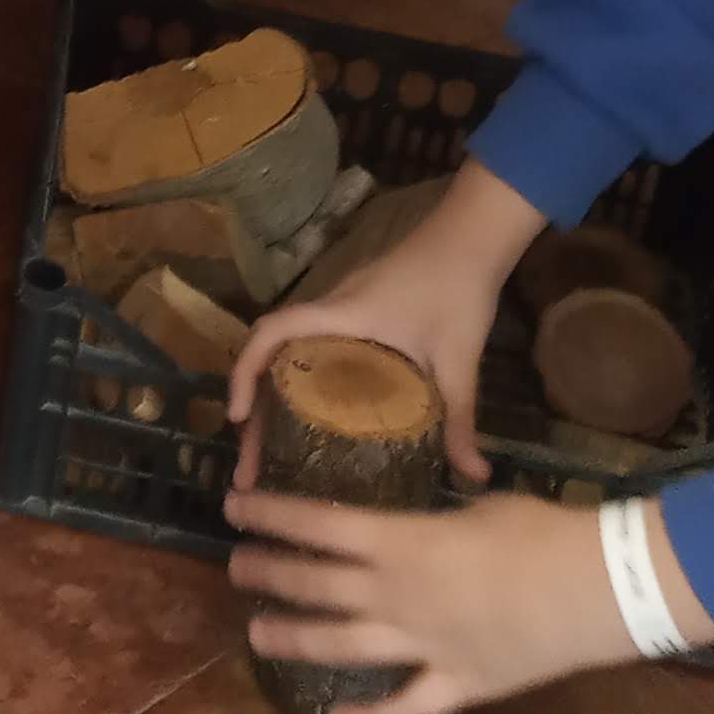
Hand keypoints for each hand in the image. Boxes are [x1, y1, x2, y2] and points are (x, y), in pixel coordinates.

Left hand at [227, 483, 697, 713]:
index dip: (273, 517)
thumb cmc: (540, 533)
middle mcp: (399, 596)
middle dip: (270, 574)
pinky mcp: (456, 687)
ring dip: (294, 639)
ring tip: (255, 634)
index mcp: (402, 543)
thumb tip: (422, 521)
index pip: (319, 525)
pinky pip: (405, 710)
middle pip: (318, 584)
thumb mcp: (480, 508)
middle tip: (235, 567)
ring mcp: (424, 647)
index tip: (236, 510)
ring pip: (343, 645)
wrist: (596, 591)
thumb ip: (438, 521)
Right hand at [229, 158, 541, 489]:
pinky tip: (312, 416)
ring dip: (271, 396)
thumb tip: (477, 478)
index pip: (272, 332)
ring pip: (287, 351)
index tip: (237, 419)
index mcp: (341, 316)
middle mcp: (329, 310)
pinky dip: (295, 381)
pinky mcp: (355, 310)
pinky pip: (310, 346)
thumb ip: (460, 421)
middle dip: (254, 409)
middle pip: (270, 352)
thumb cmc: (456, 291)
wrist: (472, 235)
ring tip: (270, 451)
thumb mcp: (458, 361)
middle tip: (251, 467)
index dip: (245, 373)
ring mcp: (340, 308)